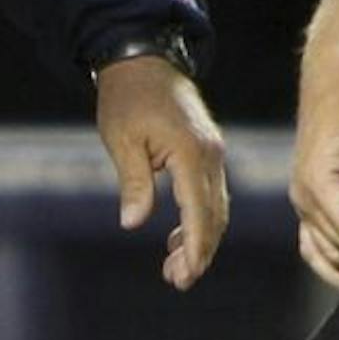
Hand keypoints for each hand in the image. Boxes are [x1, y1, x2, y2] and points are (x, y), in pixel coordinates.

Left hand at [94, 56, 229, 290]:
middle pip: (215, 215)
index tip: (185, 276)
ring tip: (176, 267)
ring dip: (200, 238)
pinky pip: (210, 191)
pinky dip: (200, 218)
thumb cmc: (127, 98)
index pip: (200, 211)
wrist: (143, 58)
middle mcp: (210, 154)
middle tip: (177, 281)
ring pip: (216, 206)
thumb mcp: (122, 140)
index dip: (195, 248)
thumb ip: (134, 182)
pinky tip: (178, 238)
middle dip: (200, 251)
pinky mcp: (207, 149)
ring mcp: (212, 151)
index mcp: (191, 153)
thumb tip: (133, 222)